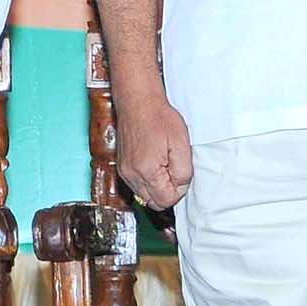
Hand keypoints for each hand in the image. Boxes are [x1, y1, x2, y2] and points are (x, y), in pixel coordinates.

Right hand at [112, 85, 193, 211]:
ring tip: (164, 165)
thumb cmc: (159, 118)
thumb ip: (184, 172)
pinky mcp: (122, 166)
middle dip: (167, 192)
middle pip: (153, 202)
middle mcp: (132, 175)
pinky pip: (136, 185)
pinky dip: (147, 181)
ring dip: (157, 187)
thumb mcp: (181, 145)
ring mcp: (124, 171)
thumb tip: (181, 186)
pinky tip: (154, 164)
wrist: (138, 102)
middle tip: (174, 171)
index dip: (179, 190)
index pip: (166, 201)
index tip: (181, 173)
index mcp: (147, 171)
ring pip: (144, 196)